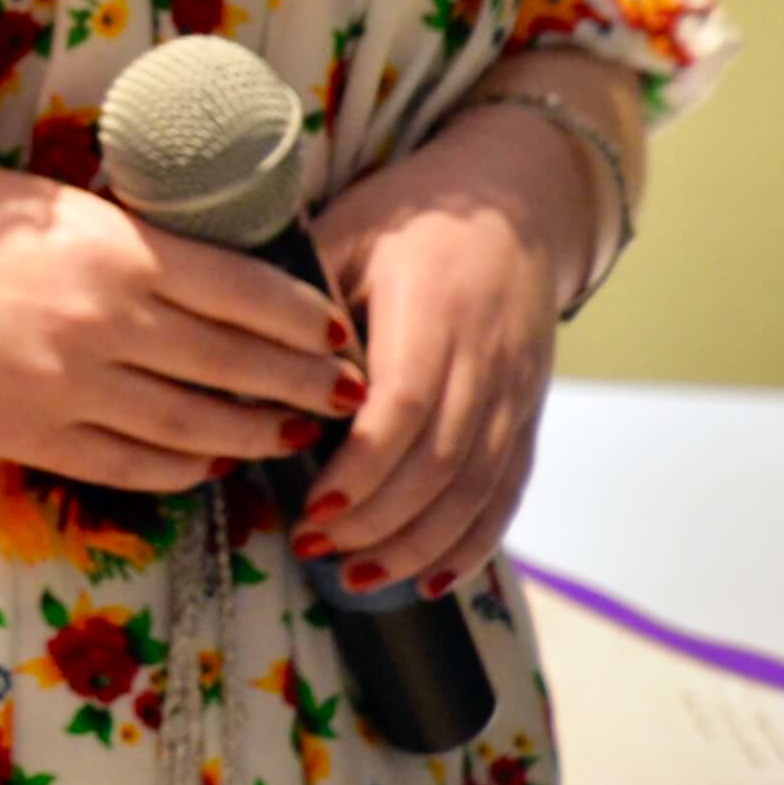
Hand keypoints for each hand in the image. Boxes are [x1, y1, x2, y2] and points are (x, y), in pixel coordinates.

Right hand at [0, 168, 349, 497]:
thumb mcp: (56, 209)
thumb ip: (137, 244)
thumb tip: (222, 281)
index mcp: (114, 250)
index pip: (248, 294)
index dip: (307, 319)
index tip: (340, 332)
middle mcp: (105, 323)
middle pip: (238, 366)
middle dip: (304, 383)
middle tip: (344, 393)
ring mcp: (73, 389)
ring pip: (200, 425)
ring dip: (259, 433)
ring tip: (291, 433)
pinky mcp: (40, 438)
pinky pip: (138, 466)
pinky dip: (187, 468)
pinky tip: (211, 460)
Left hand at [300, 115, 575, 595]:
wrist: (513, 206)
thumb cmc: (405, 217)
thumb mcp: (347, 235)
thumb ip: (307, 303)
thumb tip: (255, 371)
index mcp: (434, 315)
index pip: (405, 410)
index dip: (362, 469)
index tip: (312, 507)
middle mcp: (486, 363)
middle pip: (440, 464)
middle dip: (377, 520)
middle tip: (313, 550)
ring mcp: (515, 394)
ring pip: (476, 490)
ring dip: (418, 544)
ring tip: (356, 578)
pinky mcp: (528, 415)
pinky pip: (507, 492)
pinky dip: (471, 542)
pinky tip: (430, 578)